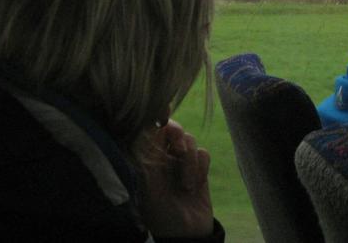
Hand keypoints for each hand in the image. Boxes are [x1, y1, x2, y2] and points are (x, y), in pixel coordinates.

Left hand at [139, 119, 213, 238]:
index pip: (149, 127)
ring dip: (189, 162)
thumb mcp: (146, 185)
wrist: (184, 235)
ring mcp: (181, 162)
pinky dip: (200, 168)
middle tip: (177, 150)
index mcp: (145, 158)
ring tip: (185, 186)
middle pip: (172, 126)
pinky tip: (195, 186)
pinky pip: (204, 153)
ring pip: (190, 139)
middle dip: (177, 134)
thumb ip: (144, 157)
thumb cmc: (159, 213)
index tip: (163, 116)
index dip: (157, 116)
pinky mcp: (199, 169)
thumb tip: (144, 131)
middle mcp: (162, 156)